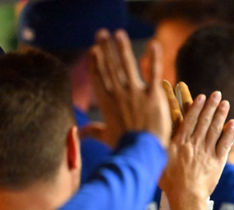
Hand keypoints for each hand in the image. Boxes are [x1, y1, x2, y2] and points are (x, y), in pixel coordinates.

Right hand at [89, 29, 169, 147]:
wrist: (141, 153)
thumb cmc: (124, 147)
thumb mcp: (105, 137)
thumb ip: (92, 132)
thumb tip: (79, 134)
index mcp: (107, 103)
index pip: (99, 78)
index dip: (96, 63)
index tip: (94, 50)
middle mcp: (119, 94)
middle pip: (110, 67)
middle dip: (105, 48)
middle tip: (102, 33)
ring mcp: (135, 94)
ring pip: (127, 65)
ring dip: (122, 47)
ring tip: (118, 34)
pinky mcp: (153, 96)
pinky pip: (153, 73)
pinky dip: (154, 58)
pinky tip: (155, 45)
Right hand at [159, 90, 233, 201]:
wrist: (185, 196)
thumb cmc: (169, 182)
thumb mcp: (159, 160)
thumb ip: (162, 145)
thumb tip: (159, 132)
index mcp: (179, 143)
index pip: (189, 120)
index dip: (196, 107)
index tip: (202, 97)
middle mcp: (194, 144)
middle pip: (204, 121)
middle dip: (211, 106)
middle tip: (217, 94)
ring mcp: (207, 152)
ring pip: (215, 130)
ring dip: (220, 115)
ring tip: (225, 104)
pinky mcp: (217, 162)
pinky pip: (225, 145)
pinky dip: (229, 133)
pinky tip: (233, 124)